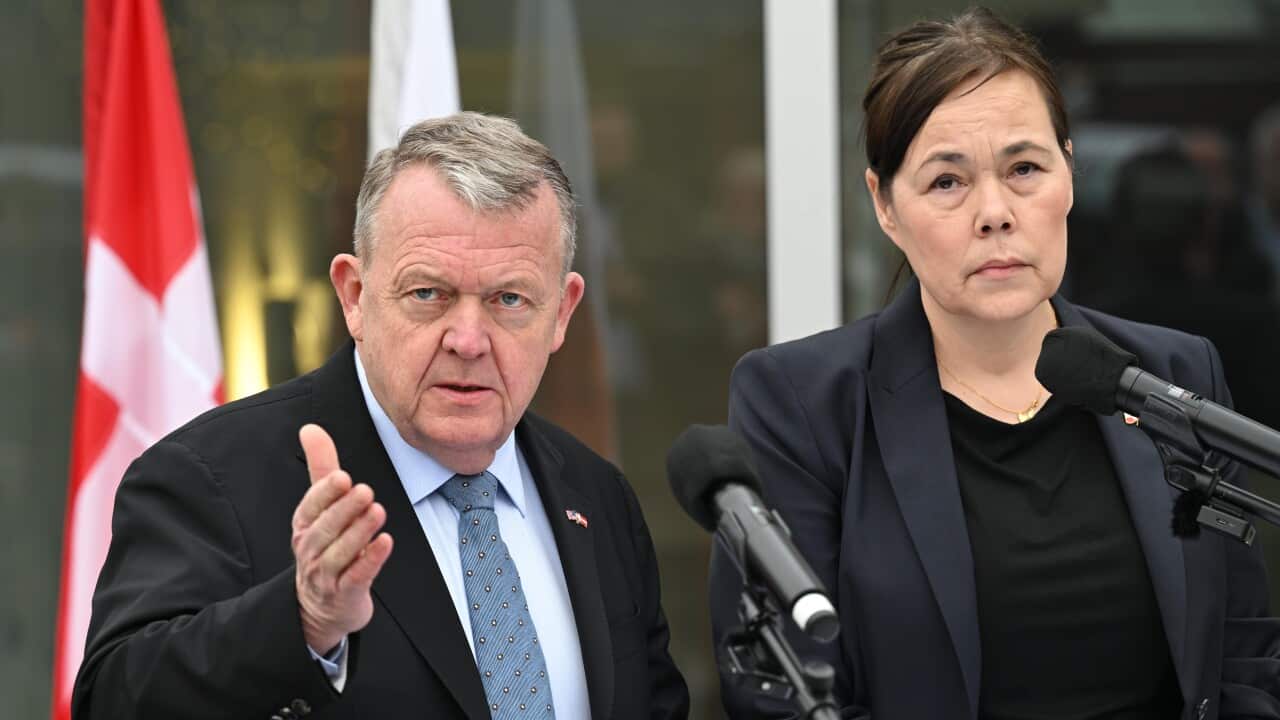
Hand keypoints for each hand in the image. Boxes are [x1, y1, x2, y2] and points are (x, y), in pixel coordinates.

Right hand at [293, 423, 393, 653]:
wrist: (321, 607)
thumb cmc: (325, 547)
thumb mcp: (320, 508)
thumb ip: (321, 468)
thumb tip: (310, 427)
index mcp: (305, 526)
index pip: (311, 507)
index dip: (325, 494)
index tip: (341, 477)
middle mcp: (311, 549)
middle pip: (326, 529)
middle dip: (344, 510)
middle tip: (365, 491)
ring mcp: (326, 574)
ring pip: (340, 553)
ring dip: (359, 532)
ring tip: (378, 511)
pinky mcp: (345, 594)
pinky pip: (357, 577)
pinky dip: (370, 560)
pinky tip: (385, 543)